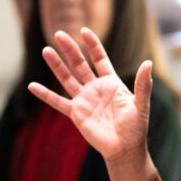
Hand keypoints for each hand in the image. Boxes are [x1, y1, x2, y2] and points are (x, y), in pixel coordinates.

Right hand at [29, 29, 152, 164]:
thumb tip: (148, 63)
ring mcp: (84, 100)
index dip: (93, 45)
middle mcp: (95, 88)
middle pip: (79, 64)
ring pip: (66, 78)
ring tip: (45, 51)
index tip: (84, 31)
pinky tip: (32, 86)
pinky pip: (57, 102)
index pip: (100, 59)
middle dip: (70, 49)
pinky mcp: (76, 114)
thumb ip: (143, 84)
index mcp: (111, 83)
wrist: (125, 149)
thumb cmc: (136, 128)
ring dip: (56, 65)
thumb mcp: (141, 104)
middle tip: (58, 34)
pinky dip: (45, 94)